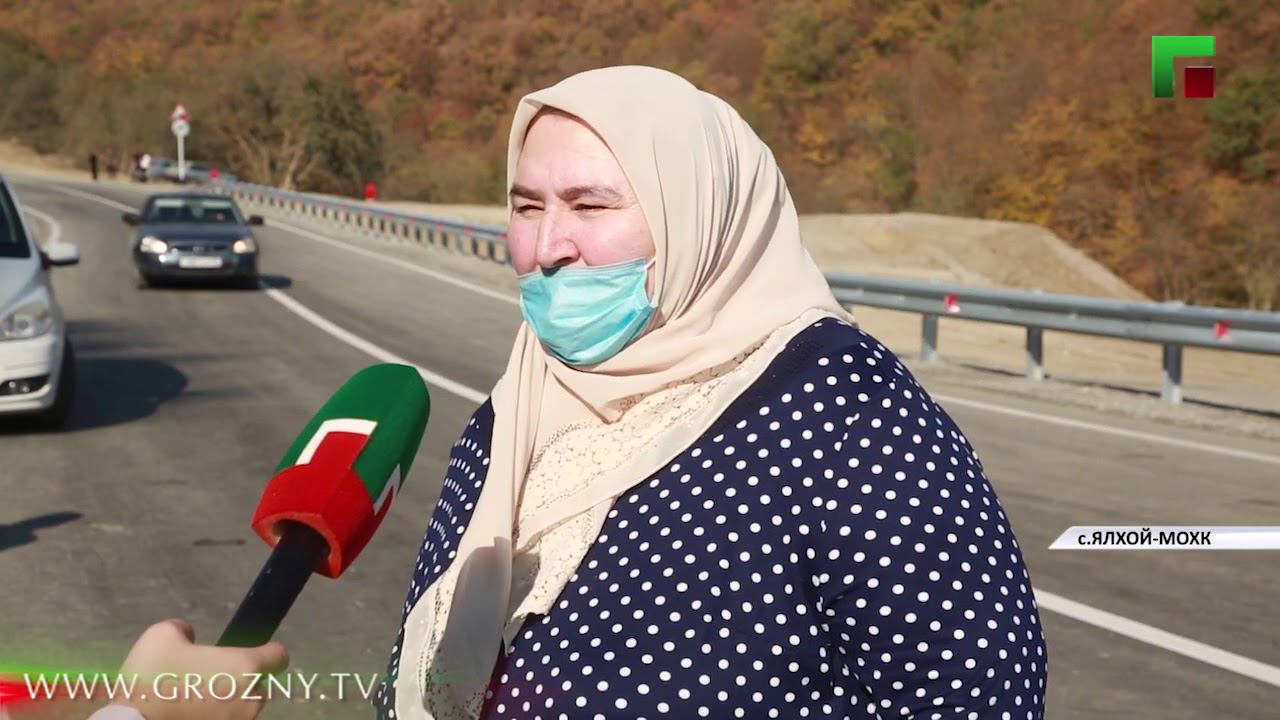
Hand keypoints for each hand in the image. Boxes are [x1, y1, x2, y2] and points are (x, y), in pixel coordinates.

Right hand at [116, 620, 287, 719]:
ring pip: (243, 707)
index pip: (279, 656)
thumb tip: (189, 637)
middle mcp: (251, 698)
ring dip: (226, 702)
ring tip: (193, 699)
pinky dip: (214, 717)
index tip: (250, 652)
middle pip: (257, 684)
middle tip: (207, 679)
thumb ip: (185, 630)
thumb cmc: (152, 679)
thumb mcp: (162, 636)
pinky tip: (188, 714)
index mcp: (245, 667)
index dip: (268, 651)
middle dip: (238, 681)